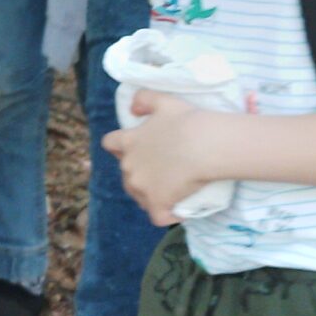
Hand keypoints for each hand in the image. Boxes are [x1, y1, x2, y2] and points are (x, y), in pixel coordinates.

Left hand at [102, 88, 219, 226]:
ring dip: (150, 195)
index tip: (137, 147)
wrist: (205, 145)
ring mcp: (141, 188)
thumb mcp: (163, 100)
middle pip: (127, 173)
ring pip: (139, 196)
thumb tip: (132, 109)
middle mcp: (129, 166)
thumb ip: (143, 99)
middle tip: (162, 170)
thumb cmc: (186, 121)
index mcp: (128, 142)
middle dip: (139, 172)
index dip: (121, 146)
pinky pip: (158, 216)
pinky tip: (179, 211)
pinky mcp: (157, 204)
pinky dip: (168, 215)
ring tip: (171, 191)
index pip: (110, 144)